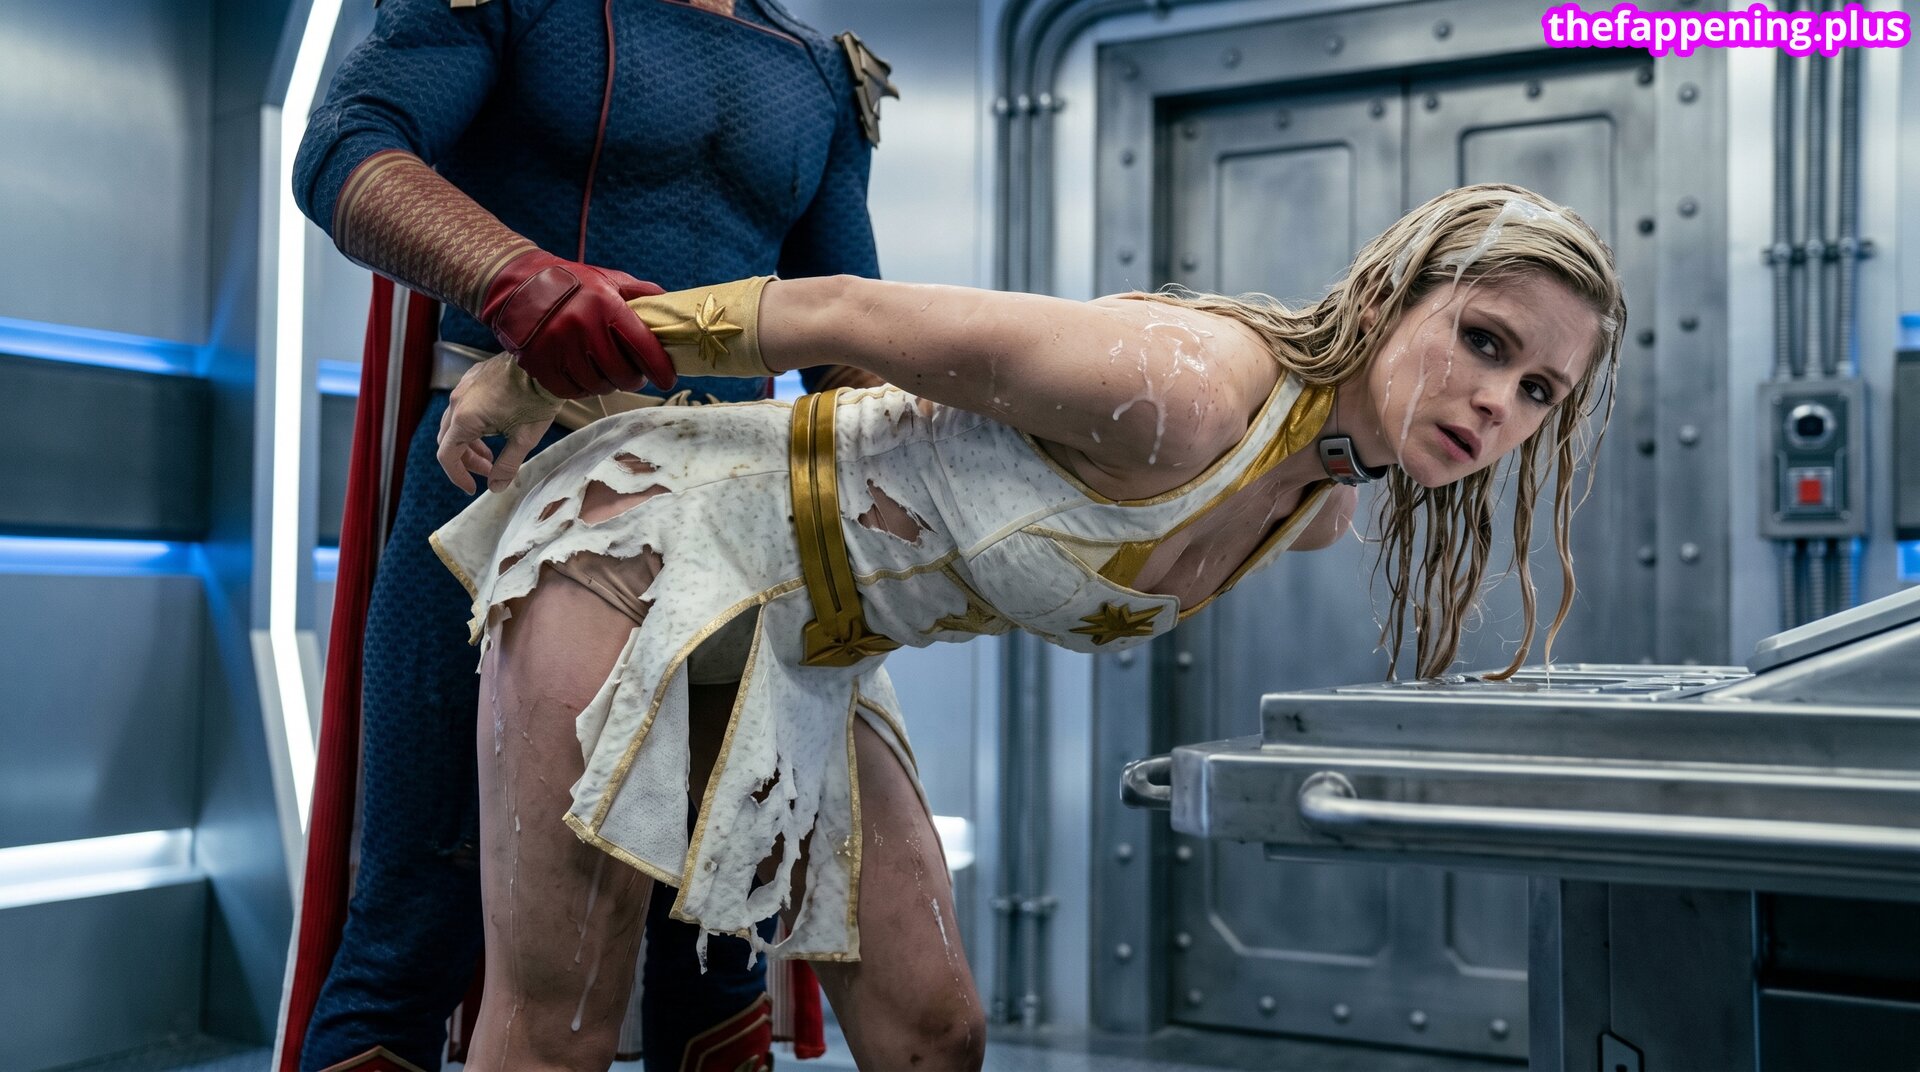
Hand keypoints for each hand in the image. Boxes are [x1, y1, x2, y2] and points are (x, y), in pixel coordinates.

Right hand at [436, 353, 564, 493]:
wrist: (545, 361)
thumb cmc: (537, 398)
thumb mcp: (524, 439)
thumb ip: (507, 466)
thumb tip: (495, 487)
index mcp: (465, 418)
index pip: (447, 455)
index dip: (457, 476)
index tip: (472, 488)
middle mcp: (458, 401)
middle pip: (449, 439)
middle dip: (466, 460)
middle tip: (488, 470)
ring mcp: (464, 386)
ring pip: (455, 421)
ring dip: (470, 442)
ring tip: (492, 454)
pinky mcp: (474, 376)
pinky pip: (464, 404)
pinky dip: (473, 422)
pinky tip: (494, 427)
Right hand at [481, 250, 676, 397]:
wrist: (516, 283)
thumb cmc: (568, 282)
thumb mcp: (605, 278)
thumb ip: (638, 292)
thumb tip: (669, 302)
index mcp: (605, 305)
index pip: (643, 346)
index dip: (660, 368)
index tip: (667, 380)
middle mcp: (582, 327)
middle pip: (621, 374)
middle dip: (633, 379)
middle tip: (632, 375)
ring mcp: (558, 347)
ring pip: (597, 386)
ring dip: (606, 385)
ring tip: (606, 373)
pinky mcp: (538, 363)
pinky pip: (570, 391)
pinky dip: (581, 389)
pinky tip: (583, 377)